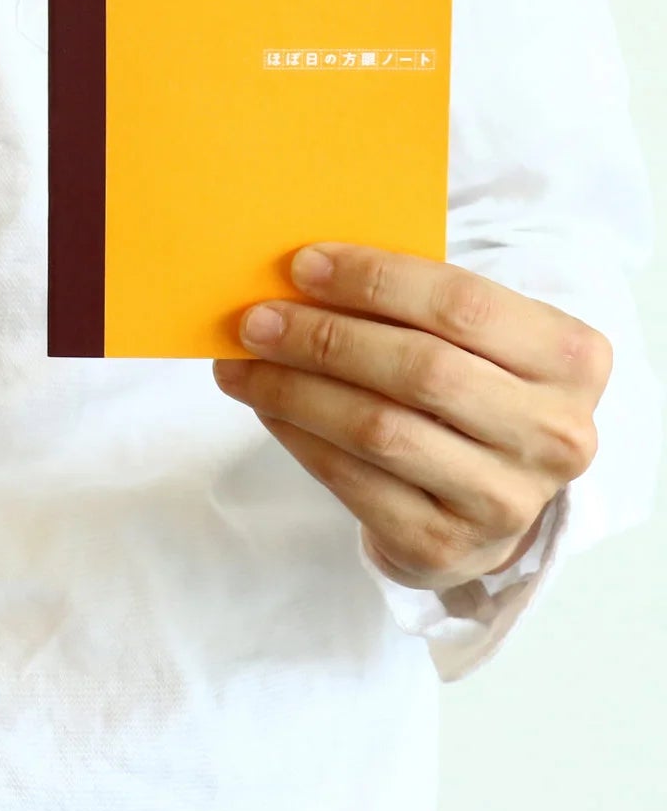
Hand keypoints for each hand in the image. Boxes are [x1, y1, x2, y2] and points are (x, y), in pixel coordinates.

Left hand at [212, 242, 610, 592]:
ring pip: (378, 429)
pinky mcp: (447, 545)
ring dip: (294, 389)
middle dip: (323, 337)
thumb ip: (410, 303)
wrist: (487, 496)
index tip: (302, 265)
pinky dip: (296, 436)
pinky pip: (352, 481)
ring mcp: (505, 498)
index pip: (462, 304)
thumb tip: (298, 275)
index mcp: (569, 357)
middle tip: (256, 320)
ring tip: (240, 363)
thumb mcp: (470, 339)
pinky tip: (264, 407)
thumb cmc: (468, 386)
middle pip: (419, 369)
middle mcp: (553, 432)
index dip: (375, 280)